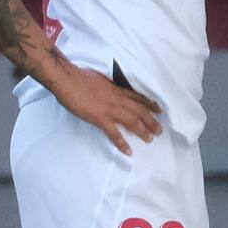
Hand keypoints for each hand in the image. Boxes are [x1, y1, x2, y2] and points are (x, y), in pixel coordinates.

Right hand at [47, 62, 161, 154]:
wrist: (68, 79)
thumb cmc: (80, 76)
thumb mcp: (100, 78)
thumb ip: (107, 86)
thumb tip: (107, 89)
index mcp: (117, 89)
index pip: (138, 98)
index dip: (149, 105)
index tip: (158, 110)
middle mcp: (118, 99)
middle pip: (140, 111)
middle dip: (151, 121)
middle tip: (159, 130)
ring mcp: (111, 110)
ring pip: (133, 122)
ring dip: (143, 131)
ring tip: (150, 140)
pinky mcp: (100, 119)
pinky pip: (114, 134)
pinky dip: (122, 143)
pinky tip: (128, 151)